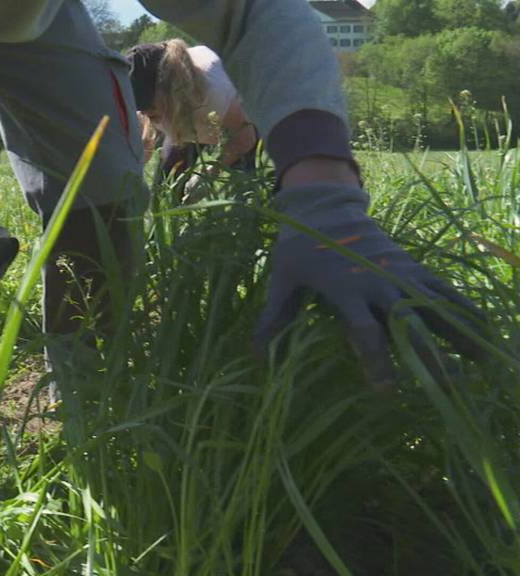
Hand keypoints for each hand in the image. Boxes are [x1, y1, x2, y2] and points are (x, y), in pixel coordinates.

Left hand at [254, 183, 484, 388]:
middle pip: (408, 323)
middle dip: (426, 355)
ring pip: (434, 306)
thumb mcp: (282, 278)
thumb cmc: (298, 246)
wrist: (324, 206)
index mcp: (345, 288)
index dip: (376, 360)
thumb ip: (274, 316)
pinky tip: (486, 329)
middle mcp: (377, 281)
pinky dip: (465, 307)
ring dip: (458, 334)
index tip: (385, 389)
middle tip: (445, 388)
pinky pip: (443, 289)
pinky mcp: (412, 267)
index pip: (364, 331)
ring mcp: (399, 273)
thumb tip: (256, 355)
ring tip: (482, 364)